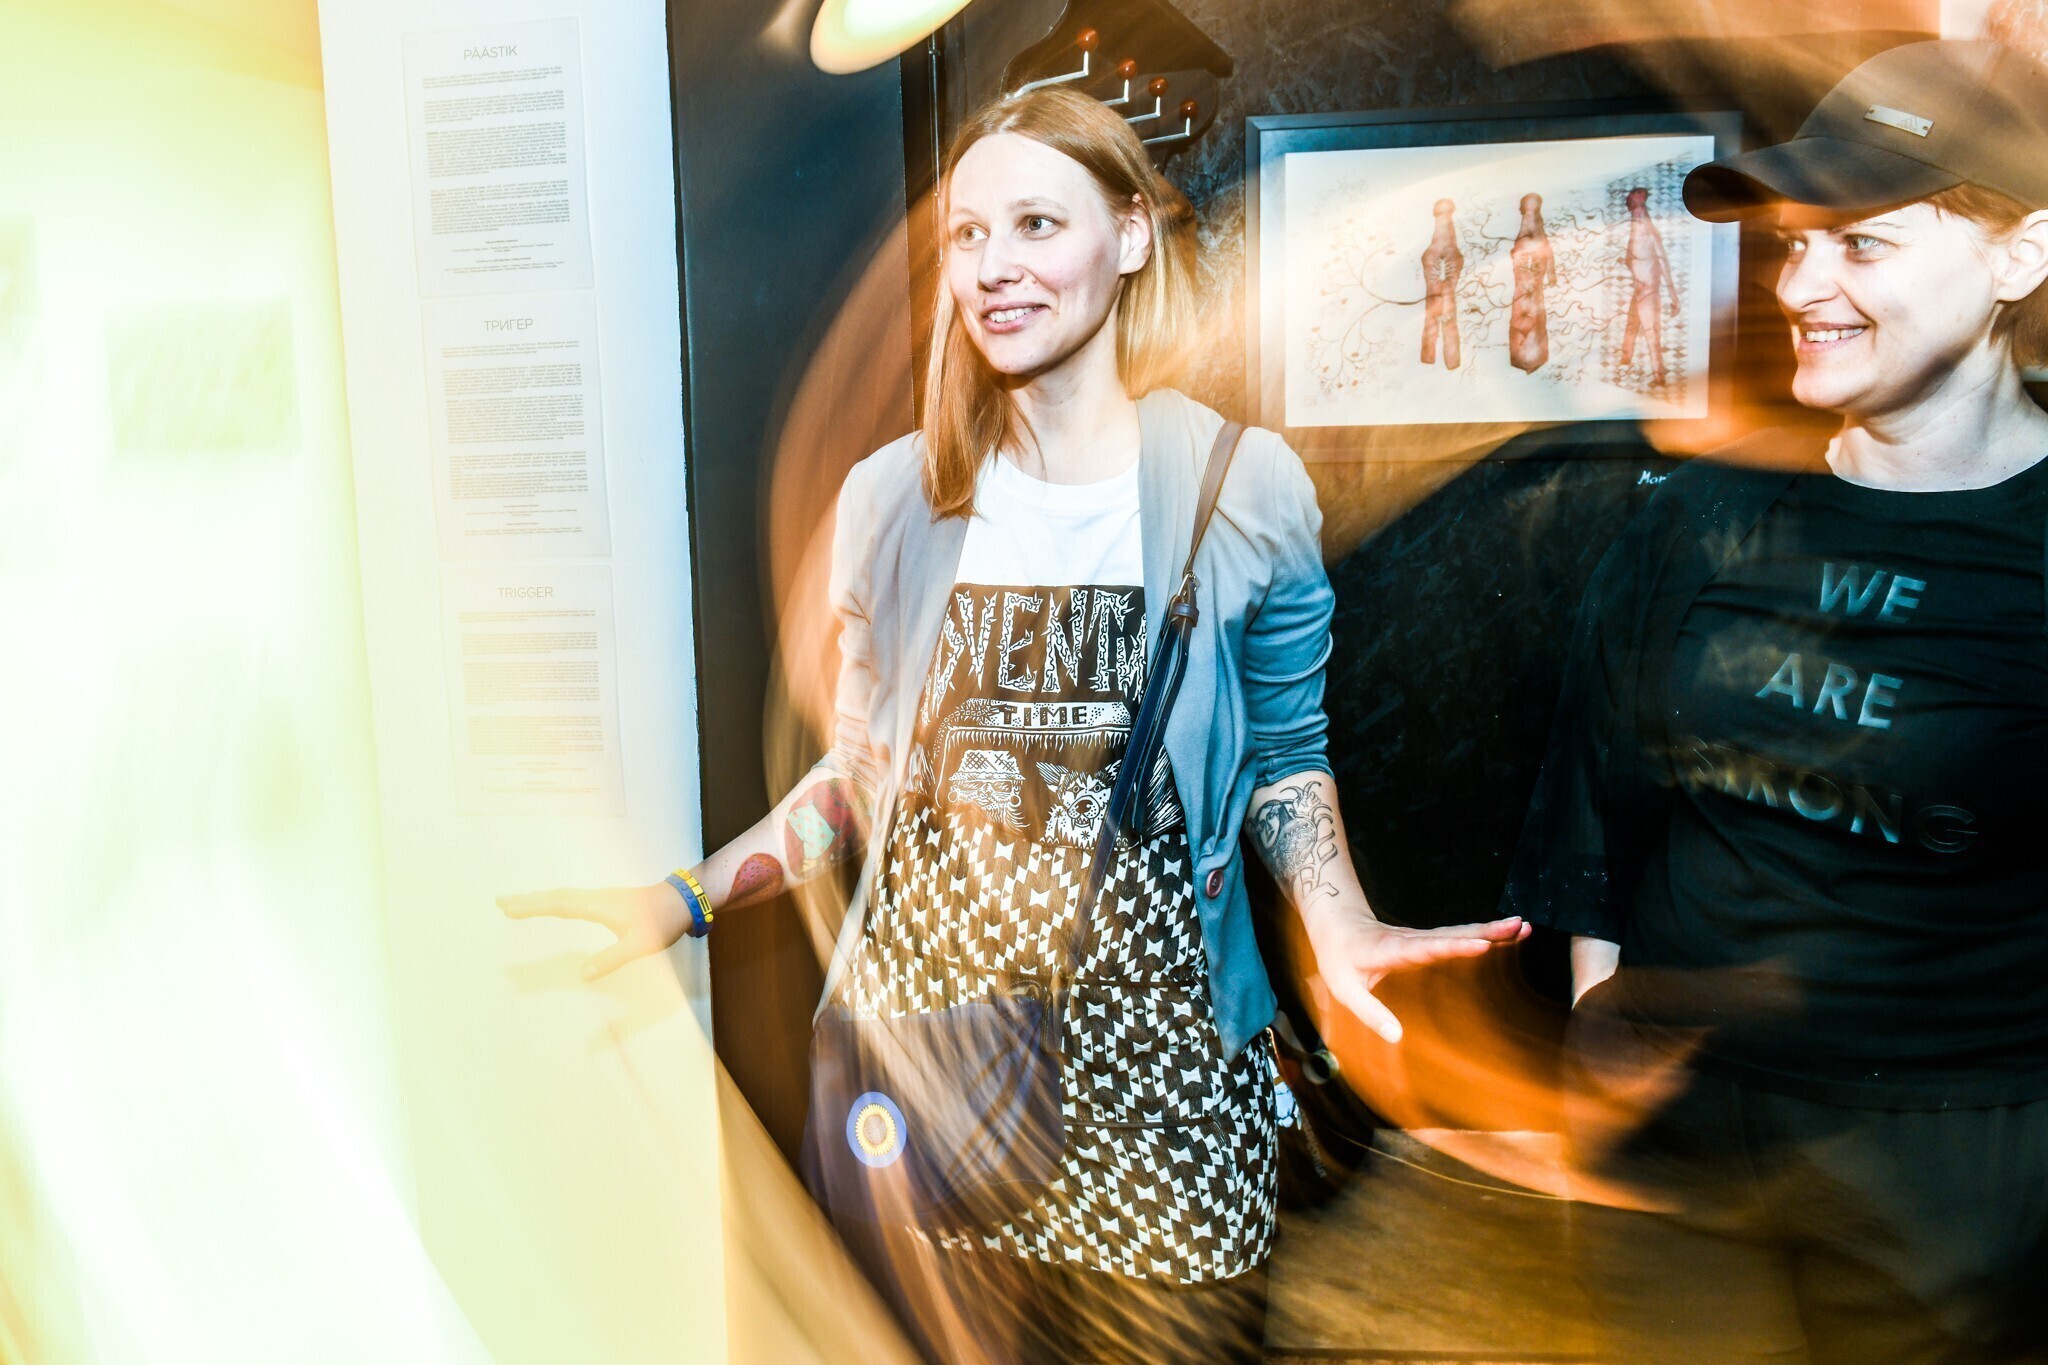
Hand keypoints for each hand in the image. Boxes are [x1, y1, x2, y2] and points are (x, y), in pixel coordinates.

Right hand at [497, 882, 691, 979]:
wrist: (682, 901)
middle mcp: (596, 898)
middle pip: (555, 897)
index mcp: (599, 906)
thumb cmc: (663, 922)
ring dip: (539, 899)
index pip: (559, 905)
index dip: (533, 907)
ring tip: (517, 904)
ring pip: (563, 896)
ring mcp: (602, 897)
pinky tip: (553, 905)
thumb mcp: (640, 945)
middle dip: (527, 900)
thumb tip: (583, 975)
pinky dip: (555, 901)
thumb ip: (613, 958)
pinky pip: (573, 898)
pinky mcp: (607, 900)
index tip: (508, 908)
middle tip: (500, 902)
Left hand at [1304, 911, 1527, 1043]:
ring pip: (1460, 932)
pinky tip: (1506, 934)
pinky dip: (1484, 934)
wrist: (1335, 922)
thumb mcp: (1344, 990)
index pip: (1426, 948)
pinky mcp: (1427, 939)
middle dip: (1487, 930)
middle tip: (1519, 925)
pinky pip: (1458, 936)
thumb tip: (1398, 1038)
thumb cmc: (1339, 958)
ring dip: (1492, 929)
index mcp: (1391, 950)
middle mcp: (1412, 939)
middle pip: (1454, 934)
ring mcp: (1421, 936)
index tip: (1481, 944)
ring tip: (1523, 926)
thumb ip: (1370, 1014)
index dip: (1454, 947)